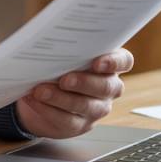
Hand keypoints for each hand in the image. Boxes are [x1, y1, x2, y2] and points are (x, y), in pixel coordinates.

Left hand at [14, 48, 132, 138]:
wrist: (40, 93)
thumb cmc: (56, 65)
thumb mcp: (63, 52)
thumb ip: (65, 45)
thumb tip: (50, 36)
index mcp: (109, 64)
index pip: (124, 61)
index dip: (114, 62)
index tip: (97, 62)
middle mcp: (109, 87)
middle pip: (106, 86)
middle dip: (84, 83)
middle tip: (64, 79)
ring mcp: (96, 108)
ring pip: (86, 106)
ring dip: (61, 98)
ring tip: (40, 91)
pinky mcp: (79, 125)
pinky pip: (67, 121)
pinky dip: (48, 110)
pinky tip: (35, 100)